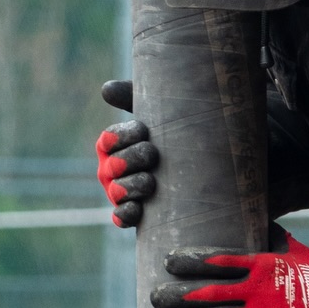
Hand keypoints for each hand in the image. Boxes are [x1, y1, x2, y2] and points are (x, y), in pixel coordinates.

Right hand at [96, 79, 158, 226]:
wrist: (201, 167)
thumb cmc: (172, 132)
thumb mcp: (157, 111)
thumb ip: (133, 96)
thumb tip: (107, 90)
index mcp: (113, 143)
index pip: (109, 139)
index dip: (124, 135)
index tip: (144, 131)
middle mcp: (111, 168)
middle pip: (113, 165)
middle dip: (132, 159)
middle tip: (153, 155)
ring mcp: (119, 193)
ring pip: (117, 191)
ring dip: (133, 186)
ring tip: (151, 182)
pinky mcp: (132, 214)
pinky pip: (121, 217)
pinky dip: (127, 214)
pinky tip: (139, 209)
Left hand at [151, 232, 308, 307]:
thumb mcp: (298, 250)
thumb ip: (276, 240)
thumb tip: (266, 226)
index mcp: (260, 265)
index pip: (216, 261)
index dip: (190, 262)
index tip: (169, 262)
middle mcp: (253, 290)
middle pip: (207, 291)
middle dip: (178, 294)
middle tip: (155, 295)